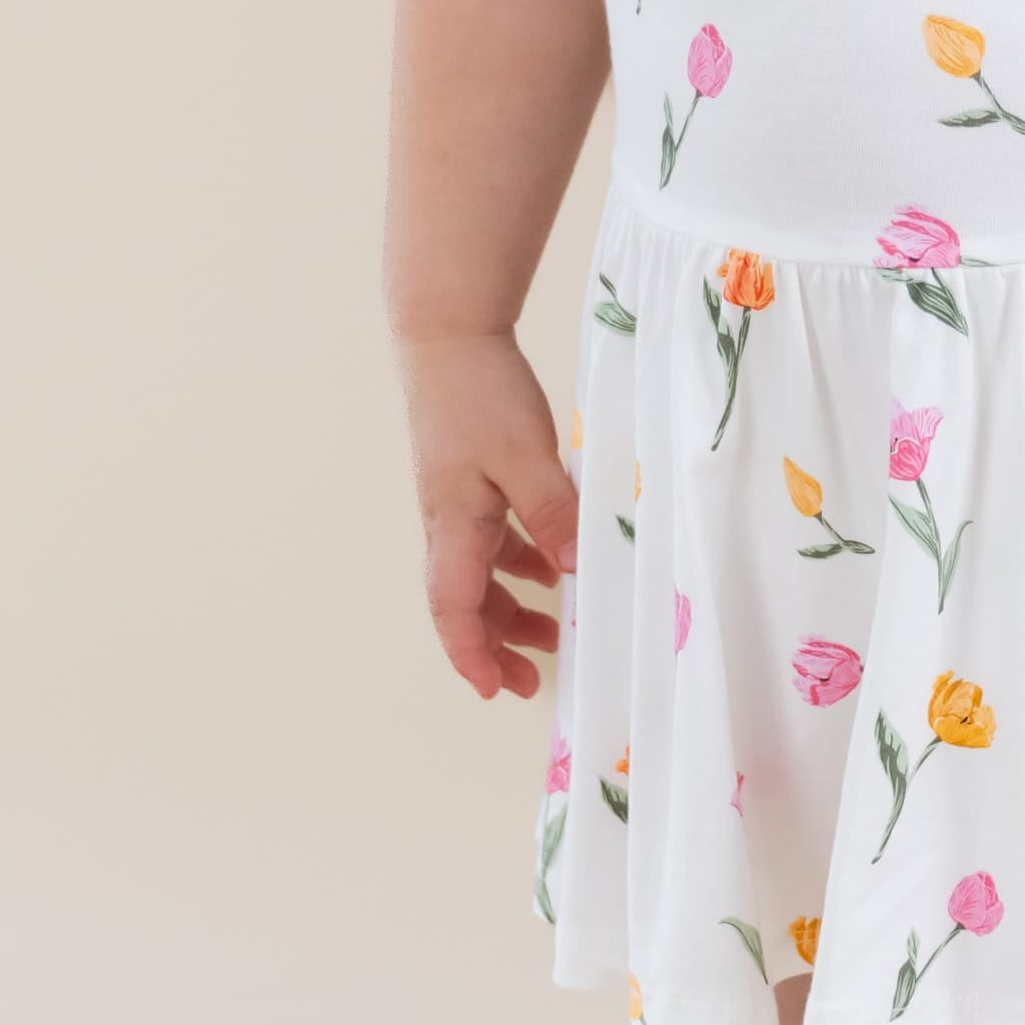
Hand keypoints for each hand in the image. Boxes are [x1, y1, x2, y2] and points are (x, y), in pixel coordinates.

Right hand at [398, 329, 579, 700]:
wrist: (449, 335)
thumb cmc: (480, 394)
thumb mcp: (526, 456)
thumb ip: (551, 514)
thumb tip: (575, 571)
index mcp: (454, 525)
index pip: (454, 611)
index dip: (473, 656)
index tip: (498, 689)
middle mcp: (449, 522)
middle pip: (466, 600)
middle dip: (496, 644)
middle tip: (531, 677)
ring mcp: (458, 500)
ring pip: (481, 571)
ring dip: (511, 604)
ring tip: (553, 627)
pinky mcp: (473, 477)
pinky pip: (494, 536)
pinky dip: (520, 559)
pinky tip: (553, 560)